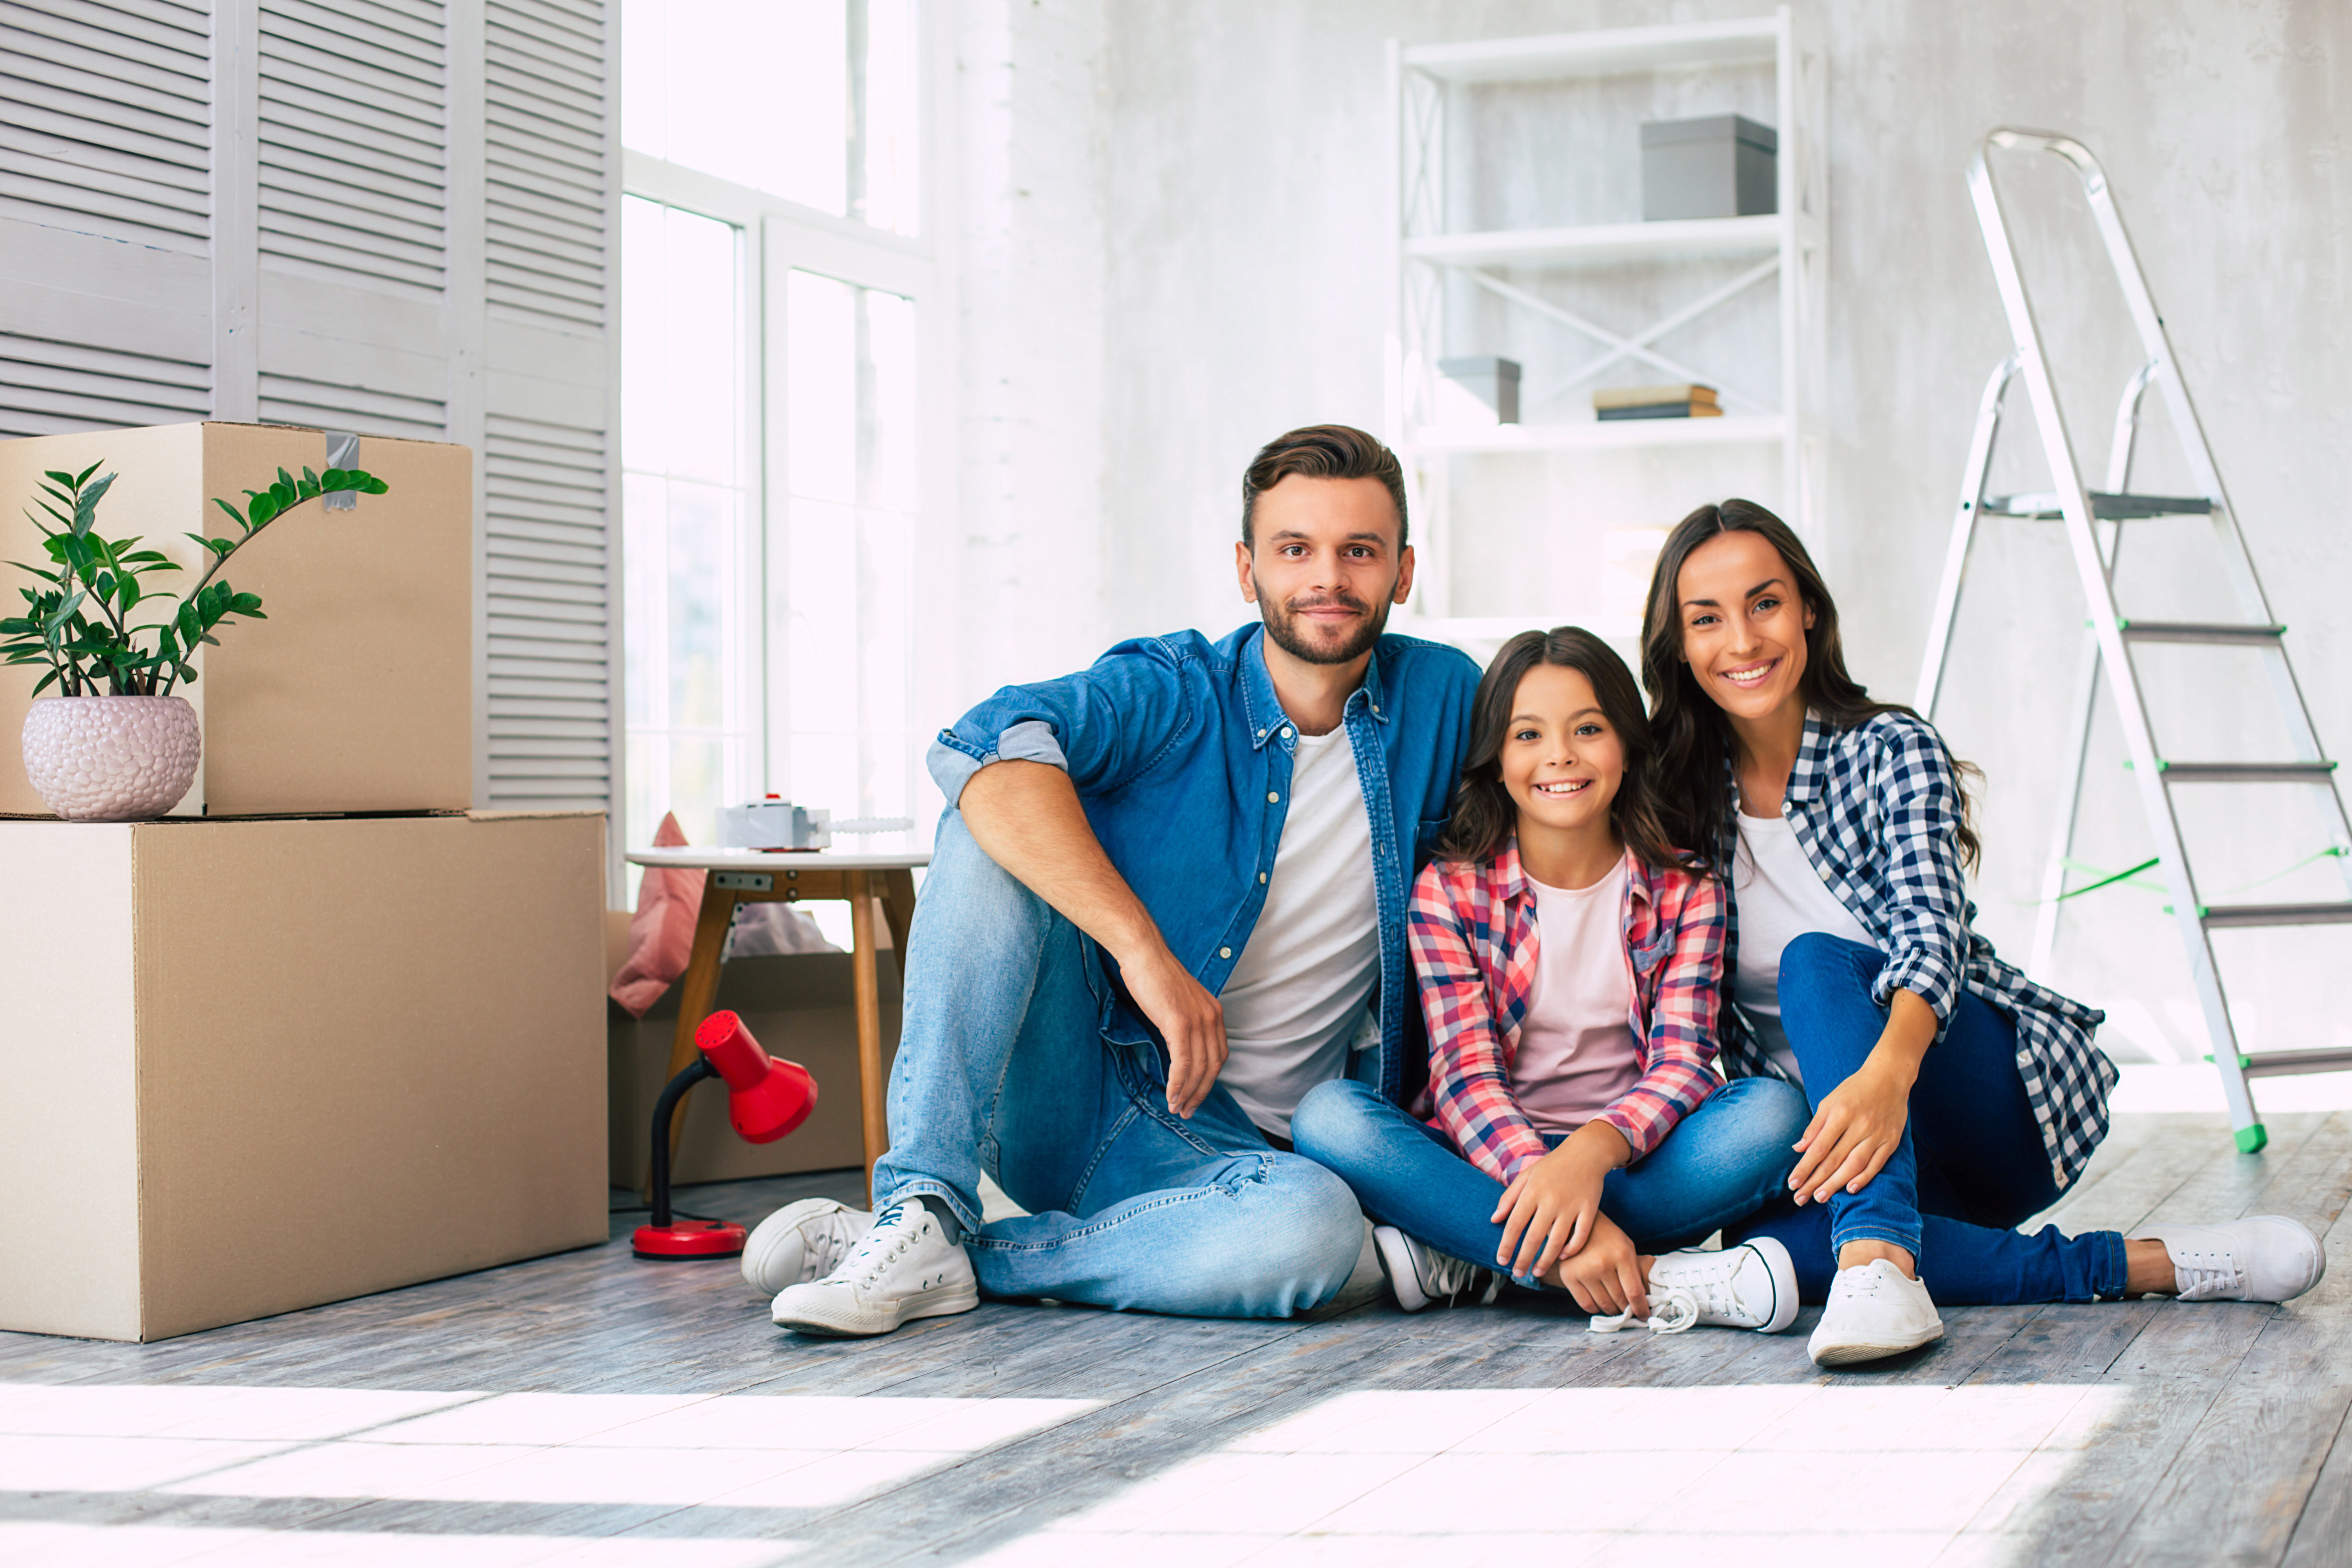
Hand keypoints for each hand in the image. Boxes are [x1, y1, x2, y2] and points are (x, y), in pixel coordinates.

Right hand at [1121, 945, 1226, 1117]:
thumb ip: (1186, 1023)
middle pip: (1213, 1067)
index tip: (1196, 1096)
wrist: (1143, 954)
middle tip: (1187, 1111)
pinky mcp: (1179, 1023)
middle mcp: (1211, 1017)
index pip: (1219, 1056)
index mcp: (1214, 1013)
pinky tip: (1170, 1095)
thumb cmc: (1155, 976)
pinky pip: (1183, 1063)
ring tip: (1176, 1108)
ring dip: (1187, 1093)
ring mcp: (1197, 1020)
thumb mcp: (1179, 1002)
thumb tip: (1181, 1048)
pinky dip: (1177, 1083)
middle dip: (1200, 1093)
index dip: (1209, 1081)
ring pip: (1198, 1068)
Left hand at [1491, 1124, 1627, 1277]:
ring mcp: (1572, 1205)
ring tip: (1537, 1272)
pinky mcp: (1590, 1209)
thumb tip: (1494, 1220)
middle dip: (1523, 1259)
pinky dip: (1571, 1249)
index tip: (1501, 1261)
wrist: (1586, 1152)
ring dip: (1545, 1260)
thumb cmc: (1552, 1166)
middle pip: (1534, 1237)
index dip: (1506, 1245)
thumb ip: (1509, 1197)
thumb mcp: (1526, 1175)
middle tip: (1517, 1274)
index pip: (1514, 1224)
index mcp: (1532, 1191)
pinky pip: (1580, 1235)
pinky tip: (1562, 1257)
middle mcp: (1551, 1200)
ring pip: (1557, 1241)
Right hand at [1551, 1212, 1648, 1317]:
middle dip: (1627, 1309)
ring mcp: (1583, 1271)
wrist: (1575, 1223)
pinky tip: (1600, 1302)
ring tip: (1616, 1306)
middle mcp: (1602, 1264)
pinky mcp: (1568, 1276)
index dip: (1641, 1308)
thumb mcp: (1627, 1246)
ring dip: (1612, 1310)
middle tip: (1629, 1310)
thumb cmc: (1607, 1236)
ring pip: (1603, 1305)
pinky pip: (1586, 1304)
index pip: (1634, 1292)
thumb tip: (1643, 1299)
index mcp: (1621, 1255)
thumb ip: (1636, 1271)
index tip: (1644, 1316)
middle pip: (1620, 1301)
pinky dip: (1596, 1308)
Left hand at [1789, 1052, 1912, 1204]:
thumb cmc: (1854, 1089)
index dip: (1805, 1167)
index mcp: (1841, 1114)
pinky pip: (1877, 1164)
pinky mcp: (1891, 1141)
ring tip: (1820, 1198)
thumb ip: (1814, 1127)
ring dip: (1836, 1184)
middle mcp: (1860, 1125)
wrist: (1889, 1077)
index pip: (1819, 1147)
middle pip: (1835, 1160)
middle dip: (1816, 1181)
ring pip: (1855, 1165)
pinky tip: (1850, 1189)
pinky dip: (1864, 1178)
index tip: (1792, 1183)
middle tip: (1800, 1198)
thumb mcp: (1829, 1101)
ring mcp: (1878, 1134)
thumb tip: (1798, 1149)